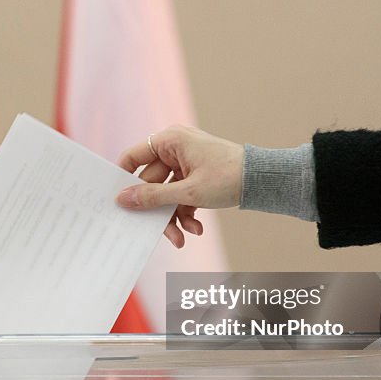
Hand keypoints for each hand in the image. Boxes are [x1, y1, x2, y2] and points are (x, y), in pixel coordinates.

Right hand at [116, 126, 243, 247]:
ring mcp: (185, 163)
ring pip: (166, 194)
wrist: (262, 181)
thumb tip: (122, 199)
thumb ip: (152, 197)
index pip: (133, 157)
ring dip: (173, 217)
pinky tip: (196, 229)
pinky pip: (180, 196)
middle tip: (156, 232)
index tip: (118, 201)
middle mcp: (174, 149)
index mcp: (169, 141)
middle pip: (151, 184)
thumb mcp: (187, 192)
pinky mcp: (195, 177)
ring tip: (181, 238)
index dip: (123, 179)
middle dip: (158, 211)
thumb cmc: (227, 177)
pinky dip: (186, 213)